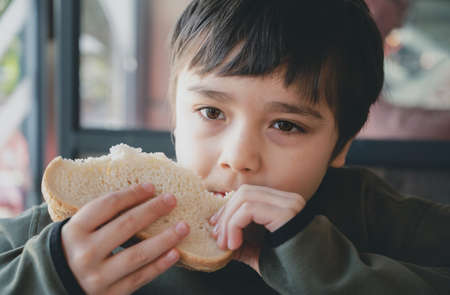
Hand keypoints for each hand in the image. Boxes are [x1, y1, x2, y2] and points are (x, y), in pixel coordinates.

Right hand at [61, 183, 189, 294]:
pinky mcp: (109, 294)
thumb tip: (143, 192)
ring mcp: (97, 276)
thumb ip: (102, 214)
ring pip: (137, 254)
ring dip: (165, 239)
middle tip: (172, 199)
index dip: (132, 194)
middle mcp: (84, 253)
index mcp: (74, 230)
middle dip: (152, 210)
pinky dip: (159, 265)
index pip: (107, 206)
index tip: (151, 186)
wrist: (56, 283)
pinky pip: (140, 278)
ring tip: (184, 227)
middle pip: (126, 226)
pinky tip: (175, 252)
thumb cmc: (75, 247)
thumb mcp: (79, 228)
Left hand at [209, 185, 304, 274]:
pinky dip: (234, 225)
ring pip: (244, 198)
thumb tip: (221, 238)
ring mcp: (288, 204)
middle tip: (218, 238)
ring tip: (225, 244)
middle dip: (225, 215)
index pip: (247, 194)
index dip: (227, 210)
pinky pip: (249, 210)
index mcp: (281, 205)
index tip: (217, 230)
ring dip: (228, 221)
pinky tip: (234, 244)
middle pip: (244, 193)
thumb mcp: (258, 253)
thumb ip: (242, 243)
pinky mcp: (286, 212)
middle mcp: (286, 199)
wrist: (314, 280)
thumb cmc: (289, 268)